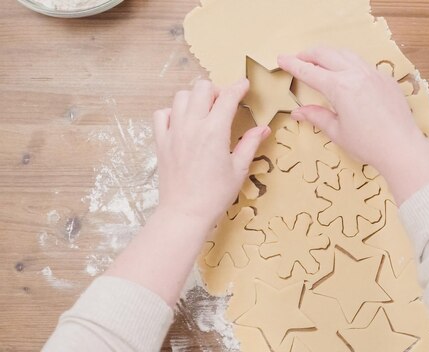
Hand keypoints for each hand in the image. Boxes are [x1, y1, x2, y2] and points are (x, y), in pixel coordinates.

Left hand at [153, 79, 269, 224]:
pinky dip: (172, 112)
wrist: (185, 213)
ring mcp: (174, 132)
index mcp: (215, 131)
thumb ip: (250, 144)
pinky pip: (162, 114)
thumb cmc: (215, 195)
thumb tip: (263, 128)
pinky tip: (183, 122)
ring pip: (181, 96)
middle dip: (216, 90)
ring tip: (204, 112)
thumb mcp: (239, 169)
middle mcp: (192, 126)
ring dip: (194, 98)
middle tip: (224, 104)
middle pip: (202, 88)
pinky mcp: (161, 141)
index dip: (238, 87)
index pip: (228, 97)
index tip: (244, 85)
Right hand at [278, 47, 428, 203]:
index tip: (281, 59)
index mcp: (339, 87)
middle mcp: (356, 74)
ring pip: (346, 54)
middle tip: (298, 58)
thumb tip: (298, 112)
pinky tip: (347, 74)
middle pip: (326, 54)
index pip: (309, 71)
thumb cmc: (368, 144)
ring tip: (320, 61)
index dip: (293, 65)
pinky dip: (349, 63)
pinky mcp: (386, 79)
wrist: (401, 147)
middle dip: (309, 54)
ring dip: (329, 54)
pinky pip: (364, 64)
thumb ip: (317, 116)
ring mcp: (373, 74)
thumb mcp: (337, 132)